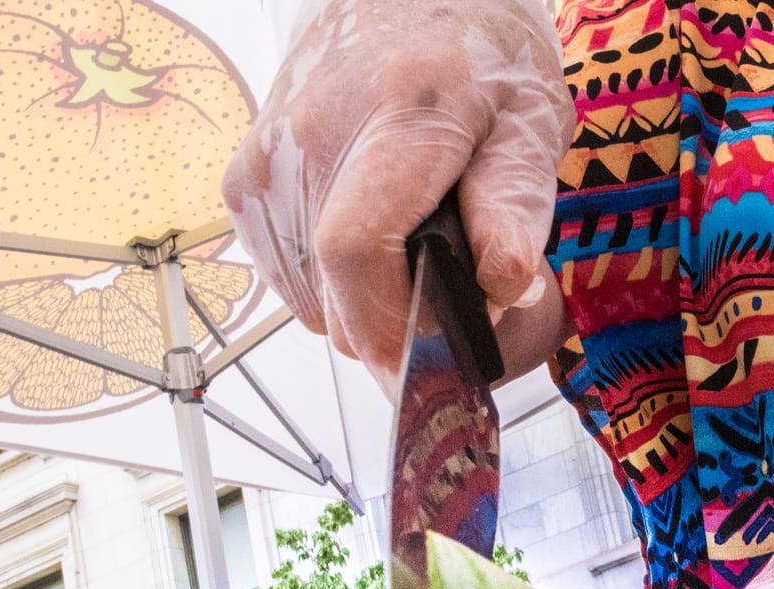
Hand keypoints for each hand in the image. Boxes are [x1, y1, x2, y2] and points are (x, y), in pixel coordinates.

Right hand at [222, 0, 573, 395]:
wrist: (401, 3)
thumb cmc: (472, 57)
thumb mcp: (530, 121)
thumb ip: (516, 207)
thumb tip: (503, 290)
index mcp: (390, 117)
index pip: (356, 251)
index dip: (392, 332)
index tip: (434, 367)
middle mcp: (306, 141)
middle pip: (336, 295)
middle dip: (402, 327)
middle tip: (456, 296)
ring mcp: (264, 165)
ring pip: (314, 303)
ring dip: (371, 305)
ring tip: (417, 246)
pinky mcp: (244, 187)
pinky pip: (293, 282)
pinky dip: (340, 285)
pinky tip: (377, 236)